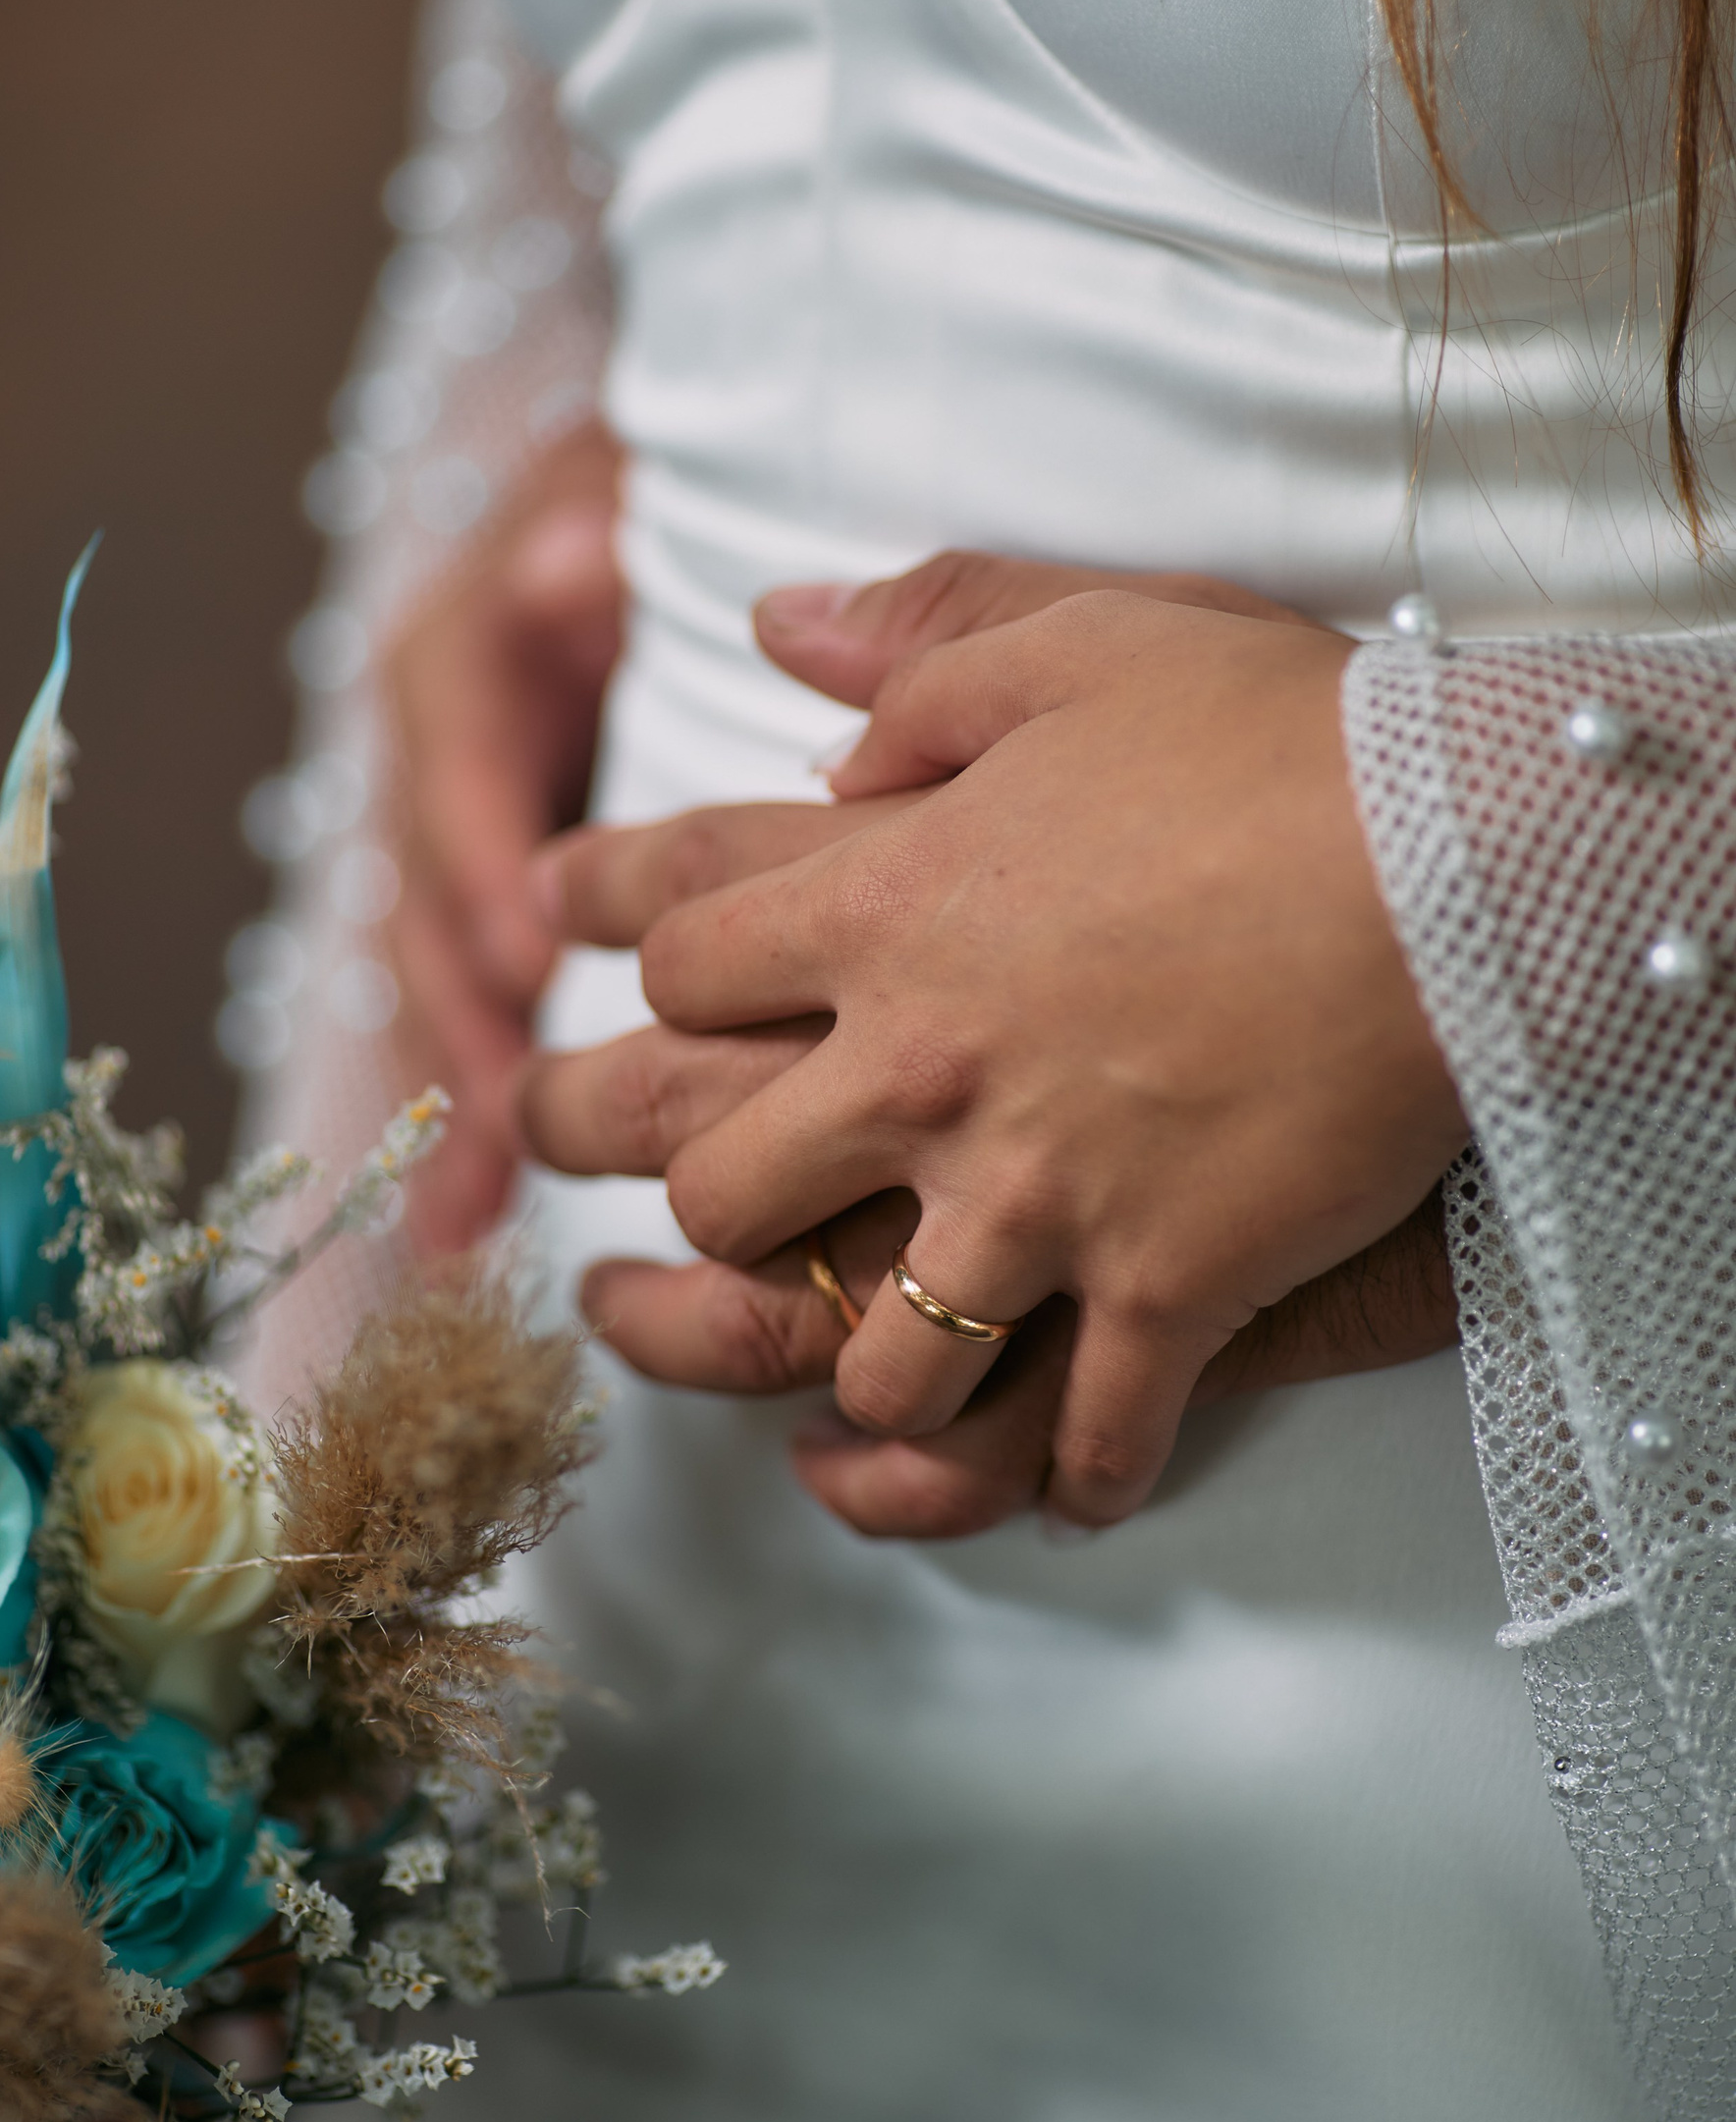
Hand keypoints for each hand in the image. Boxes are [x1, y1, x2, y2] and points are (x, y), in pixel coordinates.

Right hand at [382, 414, 622, 1251]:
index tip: (529, 959)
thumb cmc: (634, 516)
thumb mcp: (606, 499)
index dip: (482, 869)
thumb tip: (568, 563)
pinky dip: (461, 1120)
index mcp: (456, 671)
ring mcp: (442, 854)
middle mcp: (426, 771)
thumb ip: (589, 531)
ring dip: (454, 1091)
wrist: (604, 534)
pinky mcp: (476, 918)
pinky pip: (461, 1022)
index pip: (458, 778)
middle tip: (523, 1115)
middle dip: (467, 1016)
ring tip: (478, 1203)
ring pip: (432, 984)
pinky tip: (460, 1228)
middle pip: (424, 906)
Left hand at [528, 581, 1468, 1524]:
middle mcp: (927, 1069)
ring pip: (873, 1361)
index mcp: (886, 906)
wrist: (1466, 860)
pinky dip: (1074, 1478)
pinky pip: (1089, 1434)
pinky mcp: (1171, 1286)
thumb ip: (920, 644)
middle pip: (717, 1188)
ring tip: (865, 1389)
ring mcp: (1041, 1197)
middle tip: (687, 1226)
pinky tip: (1072, 1488)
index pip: (686, 964)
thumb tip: (786, 634)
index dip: (655, 976)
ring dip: (859, 1387)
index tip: (657, 991)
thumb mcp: (1081, 639)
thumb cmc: (1277, 738)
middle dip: (690, 1212)